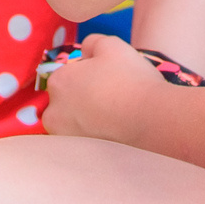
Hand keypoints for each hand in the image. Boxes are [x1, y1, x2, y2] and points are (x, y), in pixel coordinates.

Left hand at [40, 34, 163, 143]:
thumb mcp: (111, 45)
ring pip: (75, 127)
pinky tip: (115, 137)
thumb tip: (86, 53)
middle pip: (67, 104)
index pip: (67, 76)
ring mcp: (66, 140)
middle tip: (112, 100)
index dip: (88, 77)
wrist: (151, 120)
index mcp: (58, 82)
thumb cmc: (129, 79)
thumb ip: (92, 43)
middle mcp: (54, 113)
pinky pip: (85, 147)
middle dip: (83, 102)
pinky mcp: (81, 160)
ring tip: (115, 121)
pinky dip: (95, 142)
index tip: (107, 81)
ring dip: (88, 123)